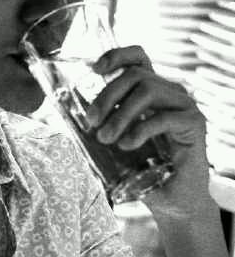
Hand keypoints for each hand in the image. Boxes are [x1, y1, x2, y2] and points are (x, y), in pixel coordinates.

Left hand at [85, 45, 212, 219]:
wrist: (174, 200)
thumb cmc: (143, 170)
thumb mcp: (116, 141)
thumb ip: (100, 124)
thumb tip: (61, 115)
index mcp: (151, 91)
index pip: (138, 57)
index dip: (117, 56)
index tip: (95, 70)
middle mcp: (170, 92)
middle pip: (135, 75)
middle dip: (107, 96)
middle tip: (91, 122)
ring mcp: (184, 105)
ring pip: (148, 90)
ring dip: (121, 114)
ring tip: (107, 138)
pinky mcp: (194, 122)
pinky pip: (163, 116)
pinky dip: (140, 129)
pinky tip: (127, 145)